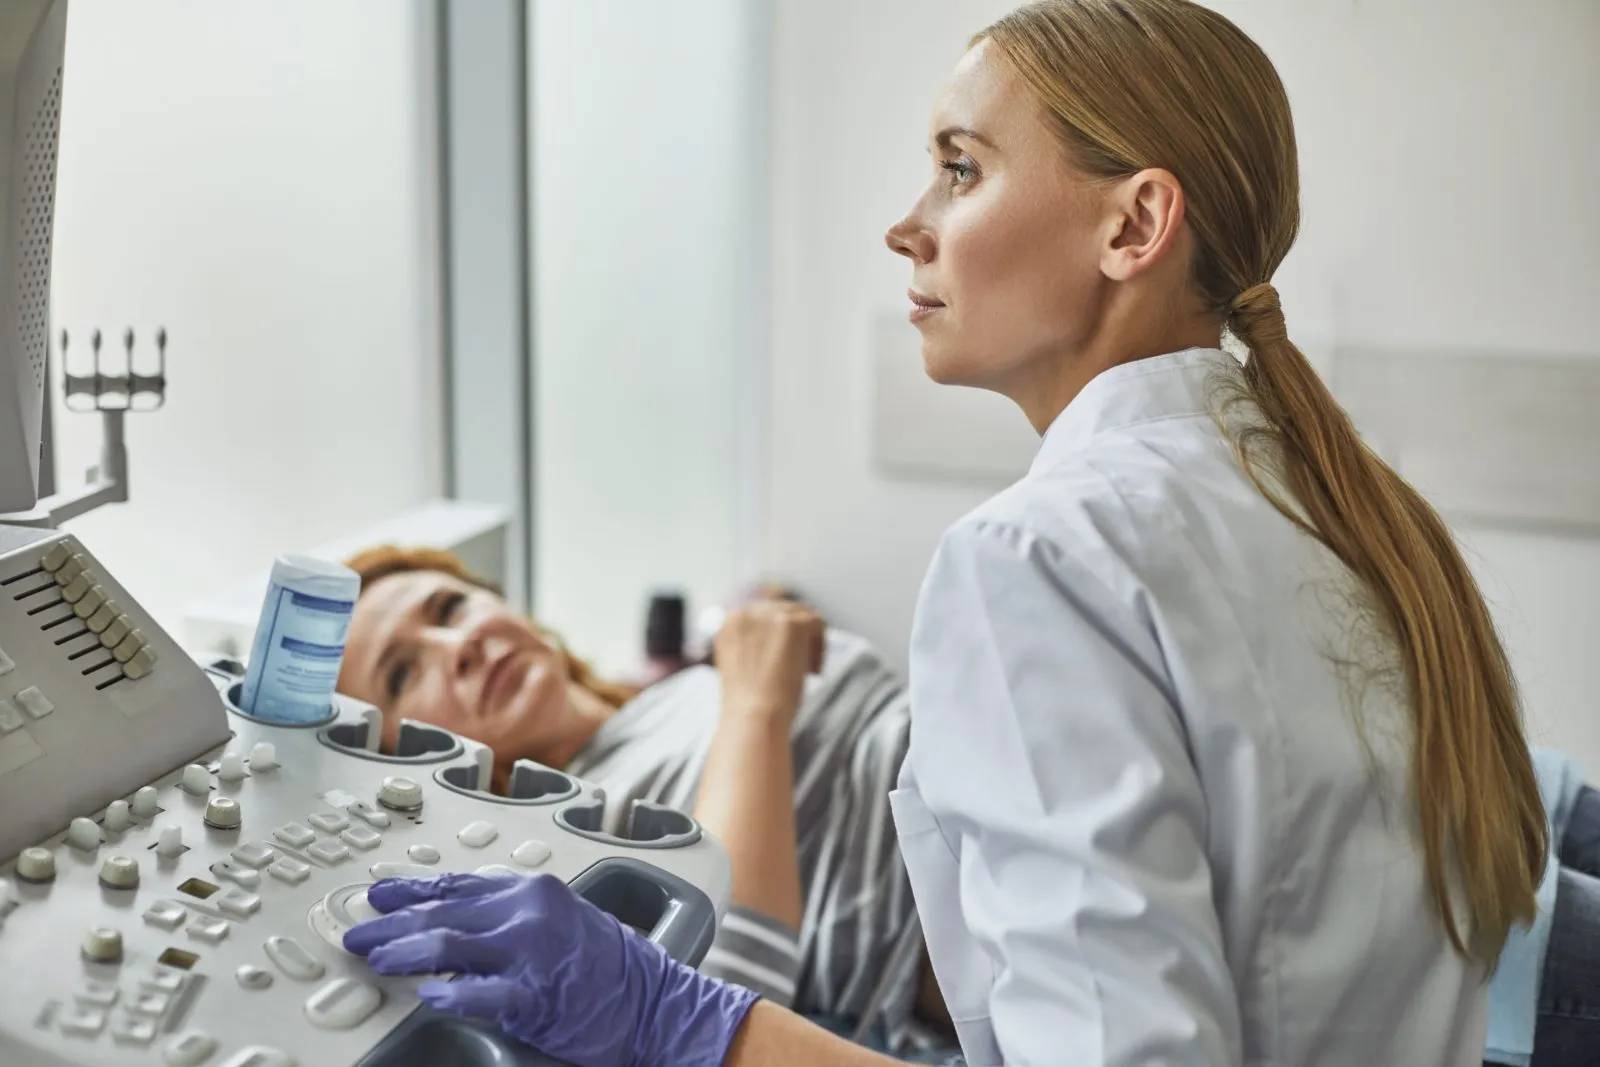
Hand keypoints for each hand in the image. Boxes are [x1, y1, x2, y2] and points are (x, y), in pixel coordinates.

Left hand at [344, 873, 758, 1066]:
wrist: (654, 1002)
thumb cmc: (608, 965)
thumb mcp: (556, 920)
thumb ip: (505, 917)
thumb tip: (446, 924)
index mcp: (531, 889)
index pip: (454, 885)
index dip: (408, 892)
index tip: (375, 899)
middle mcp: (528, 910)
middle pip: (442, 911)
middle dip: (391, 924)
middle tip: (357, 934)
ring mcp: (531, 950)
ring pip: (449, 943)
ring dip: (405, 952)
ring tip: (379, 960)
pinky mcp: (535, 993)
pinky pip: (478, 992)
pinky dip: (448, 993)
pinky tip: (427, 995)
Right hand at [713, 601, 824, 723]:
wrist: (753, 717)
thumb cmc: (748, 704)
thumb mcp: (740, 665)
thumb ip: (752, 645)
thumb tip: (778, 640)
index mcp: (728, 623)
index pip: (762, 614)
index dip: (778, 636)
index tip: (784, 656)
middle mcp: (745, 613)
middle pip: (783, 610)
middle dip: (795, 638)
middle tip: (800, 667)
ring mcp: (767, 615)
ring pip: (802, 615)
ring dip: (808, 642)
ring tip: (806, 671)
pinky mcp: (790, 622)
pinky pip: (817, 623)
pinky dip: (820, 647)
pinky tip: (812, 671)